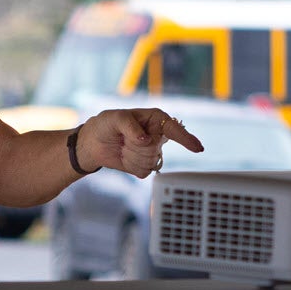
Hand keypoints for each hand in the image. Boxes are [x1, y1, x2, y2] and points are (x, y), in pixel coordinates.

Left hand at [76, 107, 203, 178]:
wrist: (93, 142)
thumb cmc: (106, 124)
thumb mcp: (116, 119)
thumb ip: (130, 126)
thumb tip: (145, 140)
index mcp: (155, 119)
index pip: (173, 129)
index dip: (185, 138)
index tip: (197, 148)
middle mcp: (157, 135)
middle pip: (156, 148)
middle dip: (137, 147)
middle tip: (123, 139)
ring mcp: (152, 151)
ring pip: (151, 161)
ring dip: (133, 156)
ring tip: (123, 146)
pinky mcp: (144, 164)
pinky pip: (144, 171)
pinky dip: (131, 166)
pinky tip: (125, 157)